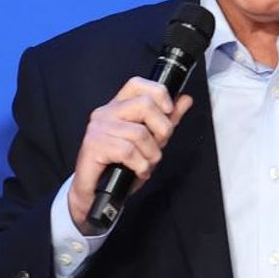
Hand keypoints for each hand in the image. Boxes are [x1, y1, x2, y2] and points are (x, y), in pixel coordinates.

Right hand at [68, 76, 193, 232]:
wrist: (95, 193)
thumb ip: (166, 119)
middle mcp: (106, 112)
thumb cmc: (120, 166)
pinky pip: (128, 151)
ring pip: (140, 133)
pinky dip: (140, 165)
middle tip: (159, 145)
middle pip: (144, 105)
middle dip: (162, 129)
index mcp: (118, 107)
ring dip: (151, 155)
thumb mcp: (149, 141)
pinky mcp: (93, 145)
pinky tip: (139, 171)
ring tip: (147, 164)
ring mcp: (98, 128)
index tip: (169, 110)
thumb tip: (184, 99)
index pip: (137, 84)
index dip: (158, 92)